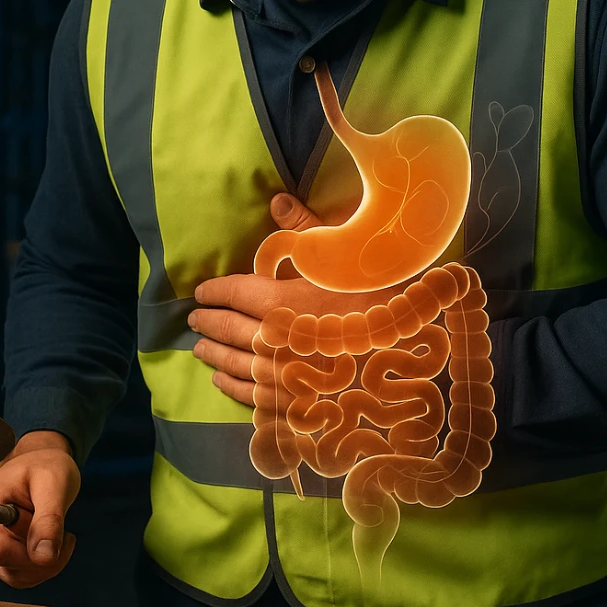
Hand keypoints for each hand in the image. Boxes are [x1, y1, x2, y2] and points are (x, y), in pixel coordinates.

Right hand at [0, 430, 80, 589]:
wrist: (40, 464)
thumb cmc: (46, 467)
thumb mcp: (54, 484)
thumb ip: (49, 519)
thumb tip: (43, 557)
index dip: (32, 553)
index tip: (62, 535)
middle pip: (8, 567)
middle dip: (44, 558)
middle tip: (65, 532)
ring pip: (15, 576)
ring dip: (45, 564)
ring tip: (59, 534)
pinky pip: (19, 576)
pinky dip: (41, 567)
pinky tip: (51, 542)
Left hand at [189, 194, 396, 407]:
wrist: (412, 359)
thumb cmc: (381, 300)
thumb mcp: (344, 256)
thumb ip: (305, 228)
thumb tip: (275, 201)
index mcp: (281, 301)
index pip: (233, 293)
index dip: (214, 291)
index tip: (201, 292)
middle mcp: (272, 341)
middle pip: (227, 329)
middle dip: (208, 323)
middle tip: (194, 321)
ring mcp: (280, 377)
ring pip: (233, 365)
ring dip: (214, 355)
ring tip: (200, 350)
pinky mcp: (292, 405)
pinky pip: (250, 396)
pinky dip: (231, 386)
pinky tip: (222, 380)